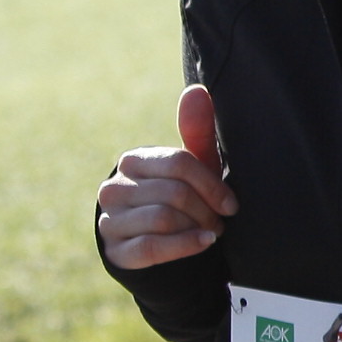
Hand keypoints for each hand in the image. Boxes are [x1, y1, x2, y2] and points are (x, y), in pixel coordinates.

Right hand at [96, 83, 235, 270]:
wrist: (155, 245)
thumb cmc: (178, 199)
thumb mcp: (190, 169)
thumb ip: (195, 131)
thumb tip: (197, 90)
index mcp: (132, 161)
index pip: (178, 164)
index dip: (211, 184)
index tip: (231, 204)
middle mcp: (113, 187)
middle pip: (174, 193)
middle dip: (206, 210)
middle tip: (220, 222)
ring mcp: (110, 220)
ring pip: (163, 219)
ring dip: (197, 228)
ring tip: (210, 232)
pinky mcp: (115, 251)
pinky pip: (152, 246)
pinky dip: (184, 245)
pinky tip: (204, 243)